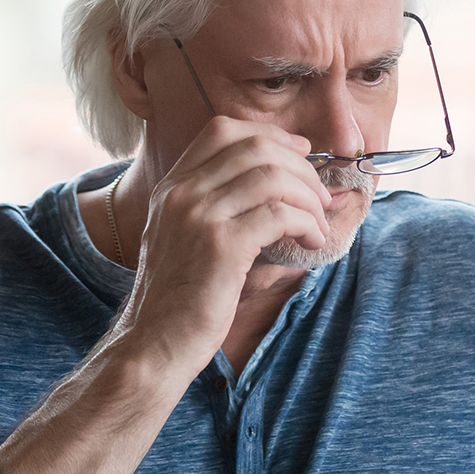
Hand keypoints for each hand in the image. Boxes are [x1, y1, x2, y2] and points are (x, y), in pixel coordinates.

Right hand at [111, 116, 333, 372]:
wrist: (155, 343)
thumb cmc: (180, 299)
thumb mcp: (184, 239)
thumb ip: (216, 207)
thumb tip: (282, 185)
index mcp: (172, 186)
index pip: (223, 130)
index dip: (271, 135)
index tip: (300, 152)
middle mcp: (181, 193)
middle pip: (255, 146)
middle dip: (300, 165)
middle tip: (320, 194)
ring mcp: (198, 216)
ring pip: (273, 176)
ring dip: (308, 196)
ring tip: (318, 223)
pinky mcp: (222, 245)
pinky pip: (279, 214)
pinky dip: (306, 223)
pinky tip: (311, 241)